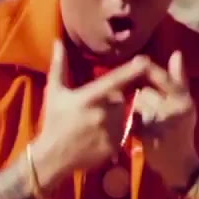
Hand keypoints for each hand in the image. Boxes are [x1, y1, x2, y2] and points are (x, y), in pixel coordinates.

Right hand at [30, 41, 162, 187]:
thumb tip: (58, 41)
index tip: (145, 60)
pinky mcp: (115, 145)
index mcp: (88, 98)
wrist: (53, 156)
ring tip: (93, 124)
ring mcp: (109, 130)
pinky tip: (97, 135)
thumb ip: (59, 65)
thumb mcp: (54, 92)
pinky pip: (122, 132)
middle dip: (110, 100)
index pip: (113, 81)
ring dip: (113, 116)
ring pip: (121, 115)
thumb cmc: (54, 121)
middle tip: (92, 110)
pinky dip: (114, 131)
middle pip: (118, 98)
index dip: (130, 70)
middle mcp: (102, 113)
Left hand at [133, 51, 198, 189]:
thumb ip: (179, 79)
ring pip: (137, 106)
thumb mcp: (185, 104)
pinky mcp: (151, 138)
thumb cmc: (181, 131)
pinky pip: (133, 122)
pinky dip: (131, 124)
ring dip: (134, 111)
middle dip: (141, 97)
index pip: (166, 79)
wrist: (180, 165)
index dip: (150, 70)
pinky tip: (136, 130)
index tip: (139, 62)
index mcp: (185, 100)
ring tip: (144, 121)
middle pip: (146, 93)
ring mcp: (163, 125)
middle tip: (147, 108)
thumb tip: (177, 53)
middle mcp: (176, 111)